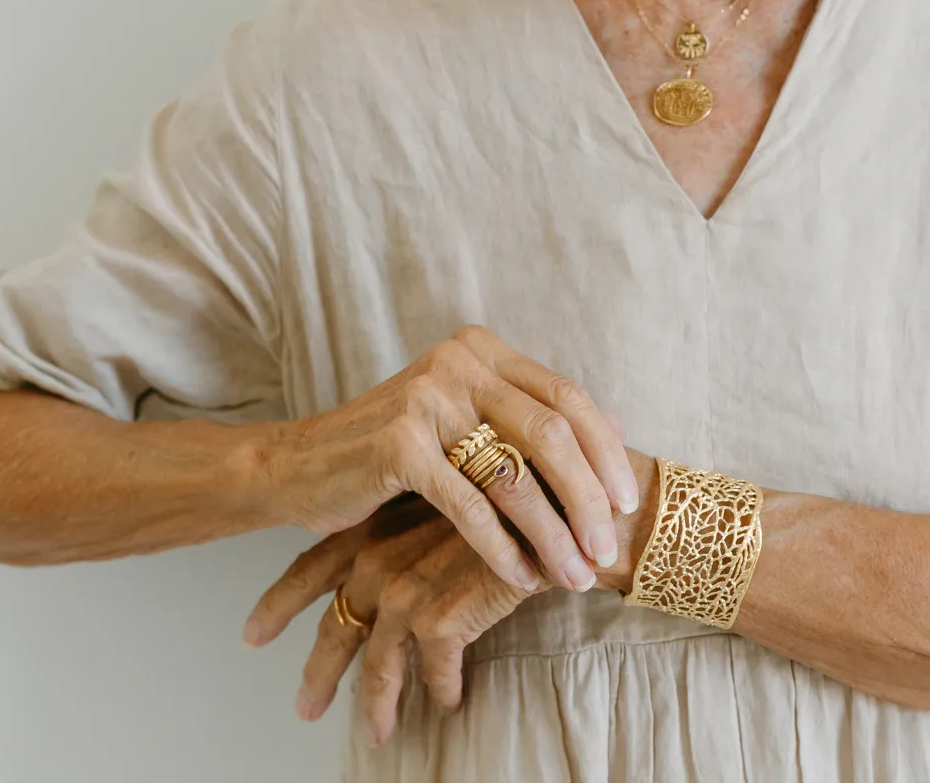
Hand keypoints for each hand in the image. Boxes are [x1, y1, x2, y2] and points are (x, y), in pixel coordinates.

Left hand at [244, 500, 537, 746]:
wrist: (546, 498)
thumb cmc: (499, 492)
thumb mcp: (442, 500)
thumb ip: (412, 531)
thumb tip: (392, 570)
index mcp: (372, 527)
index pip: (311, 567)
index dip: (279, 601)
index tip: (252, 633)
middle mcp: (379, 560)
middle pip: (336, 626)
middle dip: (318, 671)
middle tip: (305, 706)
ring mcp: (405, 591)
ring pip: (379, 665)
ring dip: (377, 704)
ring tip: (377, 734)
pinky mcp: (440, 620)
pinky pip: (434, 672)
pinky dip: (441, 688)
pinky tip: (448, 699)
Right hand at [260, 326, 639, 592]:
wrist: (302, 464)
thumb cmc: (394, 450)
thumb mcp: (464, 417)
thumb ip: (528, 418)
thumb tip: (621, 428)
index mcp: (480, 349)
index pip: (566, 395)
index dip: (605, 451)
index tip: (628, 502)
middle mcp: (457, 362)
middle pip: (550, 433)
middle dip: (587, 500)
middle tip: (606, 552)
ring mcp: (426, 399)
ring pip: (513, 474)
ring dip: (552, 534)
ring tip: (573, 576)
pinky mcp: (399, 445)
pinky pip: (470, 506)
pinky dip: (501, 549)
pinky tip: (520, 579)